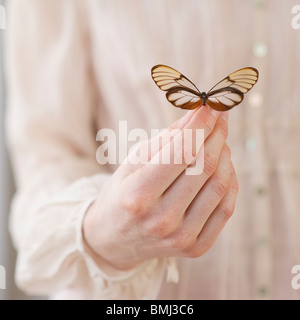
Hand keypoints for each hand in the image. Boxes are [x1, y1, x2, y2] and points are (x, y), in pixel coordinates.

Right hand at [83, 105, 238, 269]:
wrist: (114, 239)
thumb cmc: (121, 194)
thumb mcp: (133, 162)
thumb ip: (166, 139)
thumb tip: (198, 114)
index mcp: (138, 196)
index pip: (182, 151)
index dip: (201, 123)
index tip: (211, 105)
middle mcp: (161, 220)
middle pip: (204, 166)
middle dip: (216, 133)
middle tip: (219, 117)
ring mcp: (182, 237)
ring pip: (220, 185)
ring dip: (224, 155)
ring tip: (218, 140)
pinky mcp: (196, 247)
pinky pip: (226, 208)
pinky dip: (229, 181)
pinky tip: (222, 166)